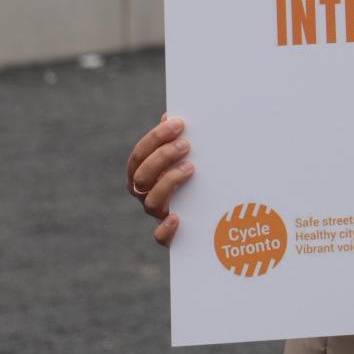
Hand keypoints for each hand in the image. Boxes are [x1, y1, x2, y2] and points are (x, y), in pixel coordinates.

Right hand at [125, 113, 192, 245]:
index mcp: (145, 174)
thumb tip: (171, 115)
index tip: (177, 123)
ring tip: (190, 168)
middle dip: (162, 157)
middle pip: (141, 177)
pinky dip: (165, 229)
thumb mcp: (188, 156)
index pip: (140, 155)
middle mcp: (146, 194)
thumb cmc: (196, 176)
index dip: (155, 138)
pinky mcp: (170, 235)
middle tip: (186, 144)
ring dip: (168, 182)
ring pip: (151, 202)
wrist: (213, 213)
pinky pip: (160, 237)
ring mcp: (158, 214)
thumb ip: (178, 139)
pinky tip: (177, 217)